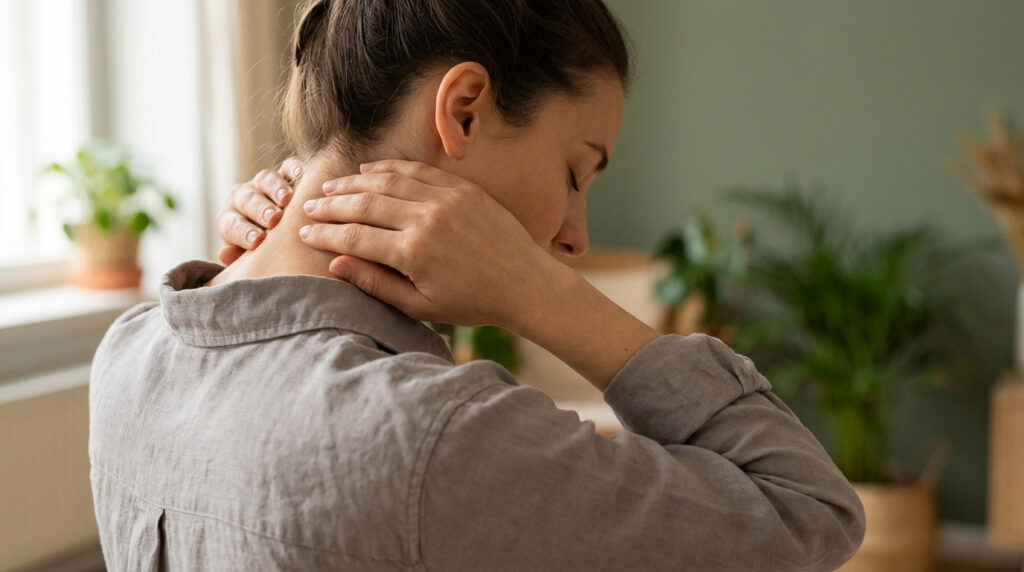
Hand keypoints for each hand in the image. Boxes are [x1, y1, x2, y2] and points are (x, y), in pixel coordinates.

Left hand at [215, 157, 303, 264]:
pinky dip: (295, 170)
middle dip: (258, 209)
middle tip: (272, 219)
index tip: (257, 241)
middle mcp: (246, 199)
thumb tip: (224, 253)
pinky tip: (302, 176)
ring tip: (287, 199)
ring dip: (275, 189)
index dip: (242, 232)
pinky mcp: (287, 173)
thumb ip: (241, 259)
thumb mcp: (257, 261)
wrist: (297, 241)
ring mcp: (265, 184)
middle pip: (246, 198)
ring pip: (265, 179)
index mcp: (233, 221)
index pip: (231, 224)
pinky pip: (288, 167)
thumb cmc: (274, 256)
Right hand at [300, 159, 658, 388]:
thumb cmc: (473, 302)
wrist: (525, 283)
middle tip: (307, 208)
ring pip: (387, 181)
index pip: (354, 237)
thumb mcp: (421, 305)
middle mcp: (426, 219)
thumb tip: (335, 264)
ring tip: (330, 187)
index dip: (324, 234)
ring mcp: (445, 199)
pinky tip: (369, 172)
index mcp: (414, 253)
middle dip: (330, 206)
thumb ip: (376, 283)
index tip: (303, 233)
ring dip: (353, 183)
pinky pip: (416, 170)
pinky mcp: (462, 188)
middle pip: (364, 204)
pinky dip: (389, 168)